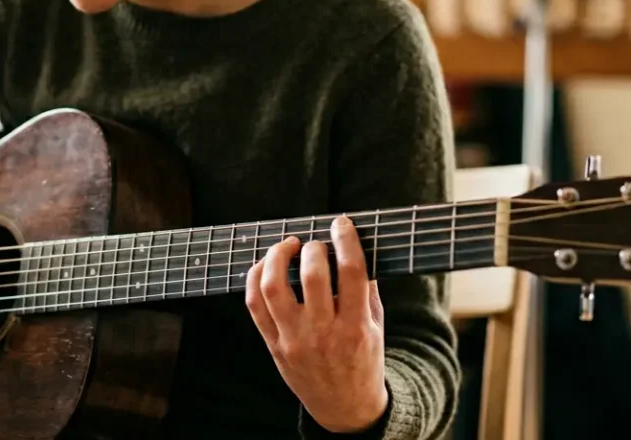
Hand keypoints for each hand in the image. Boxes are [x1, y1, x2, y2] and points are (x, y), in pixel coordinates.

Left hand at [245, 215, 388, 433]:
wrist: (344, 407)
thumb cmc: (363, 360)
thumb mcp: (377, 326)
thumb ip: (368, 289)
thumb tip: (356, 246)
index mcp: (355, 327)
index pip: (351, 271)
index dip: (345, 239)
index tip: (341, 224)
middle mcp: (323, 333)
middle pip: (312, 275)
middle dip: (313, 247)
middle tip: (316, 243)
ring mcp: (293, 340)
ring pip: (273, 287)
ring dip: (277, 256)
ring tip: (287, 245)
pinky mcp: (273, 345)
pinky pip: (254, 305)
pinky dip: (255, 277)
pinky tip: (266, 265)